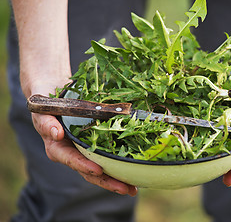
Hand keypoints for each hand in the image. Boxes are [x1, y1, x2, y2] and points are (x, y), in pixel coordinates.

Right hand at [28, 81, 137, 195]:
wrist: (52, 96)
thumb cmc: (46, 104)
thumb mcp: (42, 110)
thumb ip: (46, 122)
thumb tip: (56, 134)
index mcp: (58, 149)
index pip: (72, 159)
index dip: (84, 166)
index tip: (98, 170)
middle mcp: (72, 154)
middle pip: (90, 172)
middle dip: (107, 181)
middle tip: (125, 189)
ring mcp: (84, 152)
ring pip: (100, 170)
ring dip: (116, 180)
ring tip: (133, 188)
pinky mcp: (95, 147)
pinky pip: (107, 158)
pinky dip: (120, 167)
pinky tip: (133, 173)